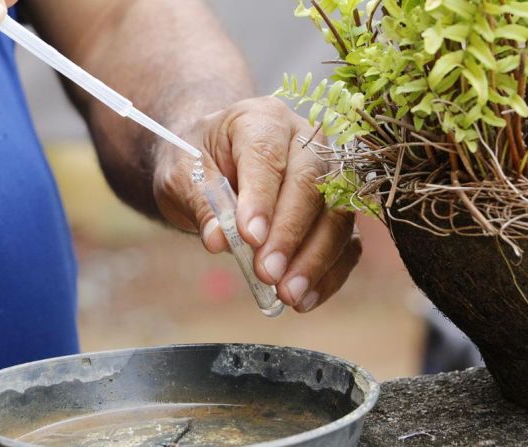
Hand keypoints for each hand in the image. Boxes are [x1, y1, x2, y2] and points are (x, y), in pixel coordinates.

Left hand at [153, 97, 361, 312]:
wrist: (215, 159)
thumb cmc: (198, 161)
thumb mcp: (182, 174)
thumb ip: (201, 203)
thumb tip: (220, 240)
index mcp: (262, 119)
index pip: (268, 157)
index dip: (262, 198)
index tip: (249, 238)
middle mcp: (306, 140)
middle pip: (312, 185)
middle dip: (291, 234)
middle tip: (268, 274)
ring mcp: (329, 174)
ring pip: (337, 215)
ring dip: (315, 260)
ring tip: (289, 295)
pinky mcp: (337, 208)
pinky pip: (346, 241)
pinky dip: (330, 273)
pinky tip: (306, 299)